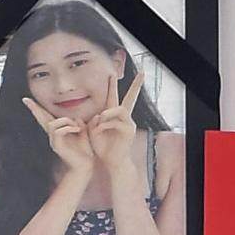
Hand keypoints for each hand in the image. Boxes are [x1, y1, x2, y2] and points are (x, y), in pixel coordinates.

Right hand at [26, 94, 96, 182]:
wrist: (85, 166)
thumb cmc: (85, 151)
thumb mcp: (83, 133)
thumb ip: (78, 124)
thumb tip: (76, 118)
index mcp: (58, 132)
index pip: (46, 118)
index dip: (38, 109)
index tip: (27, 100)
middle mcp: (53, 136)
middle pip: (41, 118)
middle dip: (34, 108)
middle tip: (25, 99)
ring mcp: (53, 141)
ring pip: (53, 123)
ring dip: (66, 121)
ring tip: (77, 128)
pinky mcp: (57, 146)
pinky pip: (58, 131)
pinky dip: (69, 127)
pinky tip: (78, 130)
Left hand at [82, 73, 149, 193]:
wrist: (111, 162)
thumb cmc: (102, 148)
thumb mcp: (93, 132)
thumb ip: (93, 122)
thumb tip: (97, 116)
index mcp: (115, 116)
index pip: (114, 98)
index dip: (113, 86)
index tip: (113, 74)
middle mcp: (124, 117)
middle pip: (131, 98)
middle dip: (136, 85)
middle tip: (142, 73)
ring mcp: (129, 123)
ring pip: (120, 109)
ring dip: (108, 113)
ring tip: (100, 119)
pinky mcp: (129, 131)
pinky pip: (116, 122)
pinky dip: (105, 125)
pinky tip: (99, 130)